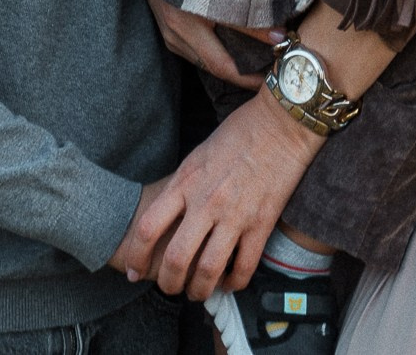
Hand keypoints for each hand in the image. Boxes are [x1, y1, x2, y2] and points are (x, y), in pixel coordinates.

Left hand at [114, 91, 324, 299]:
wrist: (282, 122)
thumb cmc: (238, 132)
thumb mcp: (197, 154)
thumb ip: (182, 186)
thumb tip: (168, 216)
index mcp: (185, 182)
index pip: (148, 228)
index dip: (136, 257)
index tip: (133, 271)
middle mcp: (206, 201)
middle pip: (175, 259)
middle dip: (167, 283)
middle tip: (168, 288)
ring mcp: (235, 215)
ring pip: (208, 270)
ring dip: (199, 290)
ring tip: (198, 293)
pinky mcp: (262, 223)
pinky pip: (245, 266)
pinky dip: (234, 283)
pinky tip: (230, 283)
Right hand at [139, 0, 274, 91]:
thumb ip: (247, 10)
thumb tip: (278, 35)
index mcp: (185, 24)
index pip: (221, 64)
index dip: (247, 77)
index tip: (272, 79)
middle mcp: (175, 34)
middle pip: (213, 66)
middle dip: (242, 73)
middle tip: (270, 73)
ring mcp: (170, 33)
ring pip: (204, 58)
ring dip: (230, 60)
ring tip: (258, 59)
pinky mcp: (169, 28)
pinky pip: (196, 48)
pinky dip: (217, 49)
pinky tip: (235, 44)